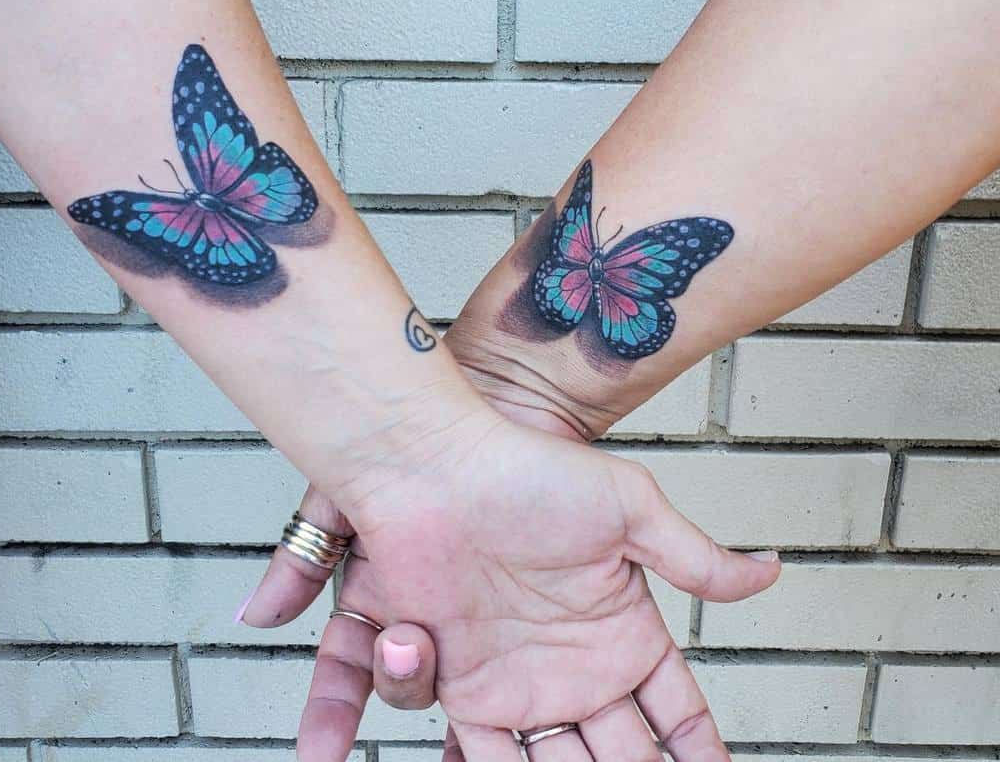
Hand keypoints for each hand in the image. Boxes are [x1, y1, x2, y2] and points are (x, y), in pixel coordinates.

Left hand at [240, 401, 778, 760]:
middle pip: (625, 757)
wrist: (434, 470)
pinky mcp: (461, 688)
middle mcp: (575, 665)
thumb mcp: (629, 506)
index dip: (700, 751)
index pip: (677, 713)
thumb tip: (769, 570)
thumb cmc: (527, 472)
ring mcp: (518, 681)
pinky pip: (483, 760)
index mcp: (623, 629)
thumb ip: (695, 556)